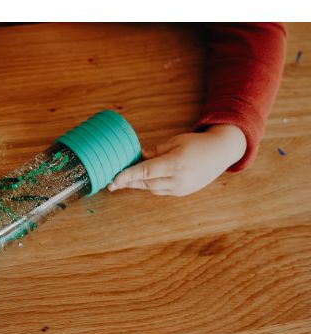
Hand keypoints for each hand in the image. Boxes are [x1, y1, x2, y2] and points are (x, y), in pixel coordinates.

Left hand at [108, 124, 246, 196]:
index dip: (128, 176)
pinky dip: (149, 185)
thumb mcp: (175, 141)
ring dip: (137, 184)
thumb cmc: (197, 143)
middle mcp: (178, 179)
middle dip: (128, 182)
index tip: (114, 179)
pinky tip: (141, 180)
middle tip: (111, 182)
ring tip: (123, 179)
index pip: (146, 172)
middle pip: (145, 183)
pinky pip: (159, 191)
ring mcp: (180, 188)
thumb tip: (138, 157)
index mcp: (175, 163)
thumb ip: (155, 151)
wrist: (221, 153)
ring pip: (151, 189)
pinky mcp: (181, 193)